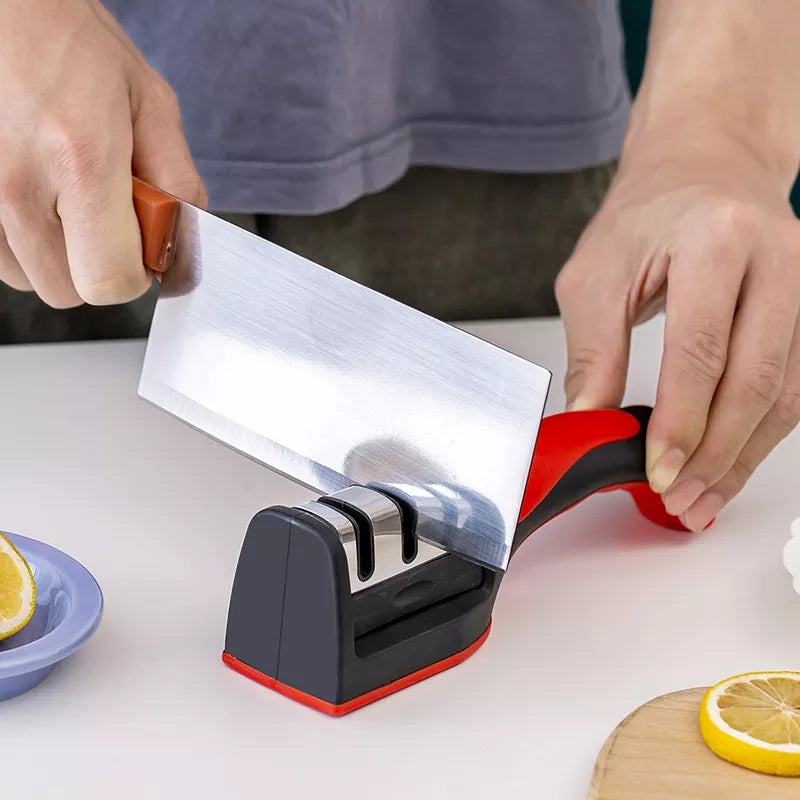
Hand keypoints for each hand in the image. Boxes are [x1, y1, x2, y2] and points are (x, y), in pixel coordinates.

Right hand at [0, 0, 205, 308]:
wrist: (4, 9)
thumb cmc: (76, 48)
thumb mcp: (152, 107)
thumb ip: (178, 187)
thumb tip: (181, 259)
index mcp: (81, 160)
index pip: (110, 282)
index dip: (134, 273)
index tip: (140, 244)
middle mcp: (17, 184)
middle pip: (68, 292)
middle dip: (97, 264)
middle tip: (102, 213)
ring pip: (30, 278)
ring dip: (57, 253)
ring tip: (63, 192)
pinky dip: (21, 240)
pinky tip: (34, 194)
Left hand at [555, 139, 799, 531]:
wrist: (702, 168)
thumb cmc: (646, 215)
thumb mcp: (595, 275)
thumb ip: (595, 351)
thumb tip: (590, 421)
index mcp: (715, 239)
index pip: (703, 348)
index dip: (682, 420)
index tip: (658, 469)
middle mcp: (777, 258)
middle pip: (758, 378)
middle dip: (717, 451)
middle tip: (681, 497)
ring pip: (788, 392)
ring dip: (744, 456)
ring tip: (703, 498)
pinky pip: (795, 386)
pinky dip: (761, 434)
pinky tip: (730, 463)